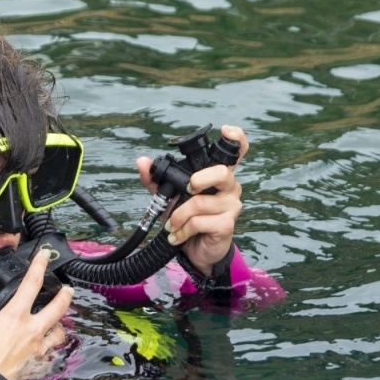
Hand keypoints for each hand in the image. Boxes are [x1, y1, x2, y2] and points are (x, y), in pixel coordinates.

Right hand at [0, 247, 72, 379]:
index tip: (45, 256)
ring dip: (58, 327)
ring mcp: (36, 349)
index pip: (31, 284)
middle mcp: (31, 330)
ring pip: (58, 333)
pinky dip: (48, 351)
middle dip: (65, 296)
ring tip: (55, 325)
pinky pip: (48, 355)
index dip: (39, 266)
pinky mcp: (36, 365)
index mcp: (14, 316)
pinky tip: (42, 351)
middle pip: (58, 307)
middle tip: (68, 290)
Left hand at [136, 124, 247, 274]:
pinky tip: (178, 235)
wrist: (193, 250)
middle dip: (198, 179)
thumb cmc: (186, 217)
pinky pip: (200, 222)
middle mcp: (230, 187)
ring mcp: (231, 206)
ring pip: (200, 202)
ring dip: (178, 215)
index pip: (237, 152)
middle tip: (187, 190)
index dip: (236, 138)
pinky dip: (183, 230)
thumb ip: (156, 179)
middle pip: (221, 173)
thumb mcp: (168, 196)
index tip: (225, 129)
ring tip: (172, 225)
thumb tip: (142, 162)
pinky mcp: (227, 225)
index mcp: (219, 174)